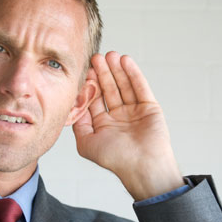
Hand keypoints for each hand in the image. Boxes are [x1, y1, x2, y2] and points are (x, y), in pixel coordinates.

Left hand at [72, 52, 183, 200]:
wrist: (143, 166)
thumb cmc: (115, 159)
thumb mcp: (86, 143)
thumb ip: (78, 124)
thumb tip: (73, 106)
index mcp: (103, 125)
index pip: (94, 99)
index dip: (90, 84)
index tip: (84, 70)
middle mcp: (118, 117)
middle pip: (109, 89)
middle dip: (102, 73)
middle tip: (96, 57)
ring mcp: (134, 111)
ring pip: (124, 85)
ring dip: (117, 70)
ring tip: (110, 55)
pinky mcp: (149, 107)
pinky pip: (140, 87)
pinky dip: (133, 73)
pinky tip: (125, 61)